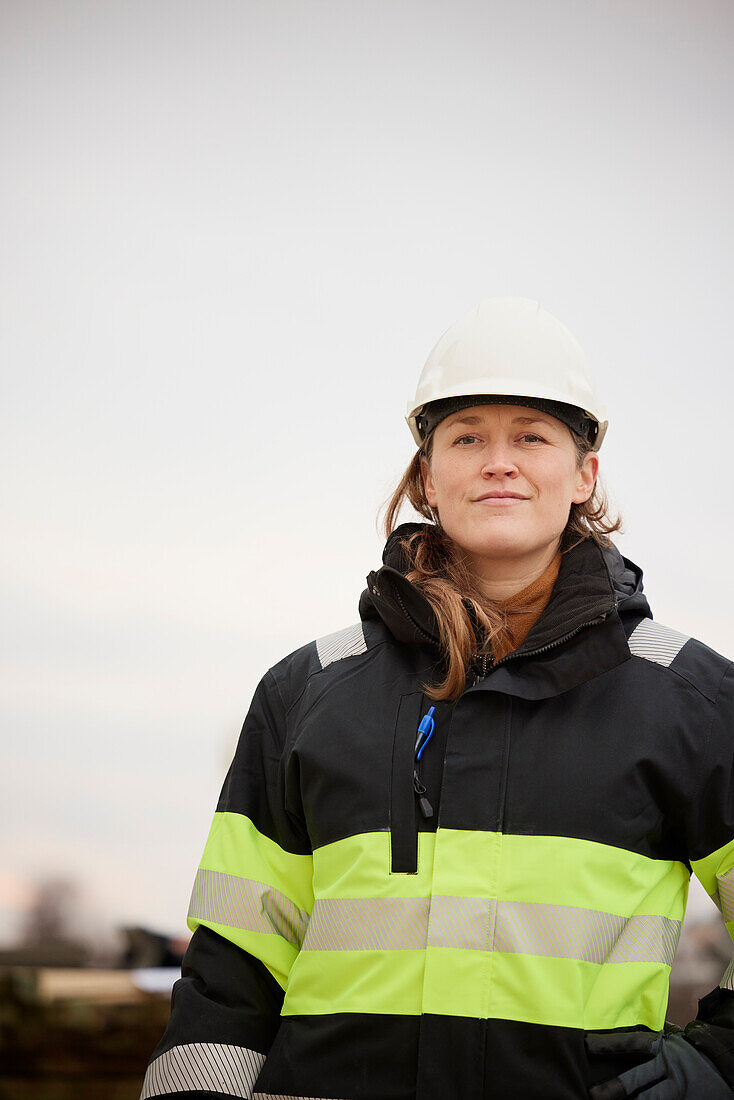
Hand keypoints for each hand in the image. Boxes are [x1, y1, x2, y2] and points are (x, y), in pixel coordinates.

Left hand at [587, 1028, 731, 1097]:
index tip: (586, 1045)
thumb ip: (650, 1042)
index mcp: (663, 1047)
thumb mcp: (672, 1040)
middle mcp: (669, 1068)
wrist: (725, 1068)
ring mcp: (678, 1090)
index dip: (608, 1044)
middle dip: (613, 1089)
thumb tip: (618, 1036)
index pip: (631, 1043)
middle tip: (593, 1095)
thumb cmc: (690, 1053)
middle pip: (636, 1079)